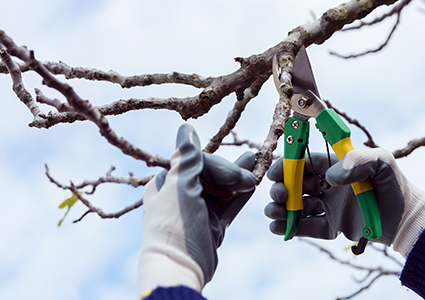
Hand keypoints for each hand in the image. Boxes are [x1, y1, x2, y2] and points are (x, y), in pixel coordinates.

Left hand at [137, 124, 255, 296]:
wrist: (179, 267)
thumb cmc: (174, 224)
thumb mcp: (180, 186)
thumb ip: (187, 158)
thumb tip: (186, 128)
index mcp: (166, 183)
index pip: (196, 162)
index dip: (217, 165)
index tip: (234, 173)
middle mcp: (181, 195)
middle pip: (211, 174)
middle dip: (231, 171)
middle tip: (252, 173)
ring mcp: (198, 211)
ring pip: (222, 189)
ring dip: (239, 178)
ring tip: (257, 163)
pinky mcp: (212, 226)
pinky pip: (229, 207)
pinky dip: (240, 196)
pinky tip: (254, 185)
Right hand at [264, 148, 424, 256]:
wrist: (407, 220)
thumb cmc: (394, 185)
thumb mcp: (381, 162)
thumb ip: (357, 160)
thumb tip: (330, 177)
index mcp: (334, 167)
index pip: (304, 163)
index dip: (286, 167)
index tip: (275, 173)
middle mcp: (328, 186)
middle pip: (295, 185)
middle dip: (281, 189)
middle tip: (279, 196)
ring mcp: (329, 207)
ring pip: (297, 207)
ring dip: (281, 209)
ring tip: (273, 213)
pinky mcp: (332, 227)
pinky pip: (308, 227)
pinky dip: (291, 228)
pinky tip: (278, 228)